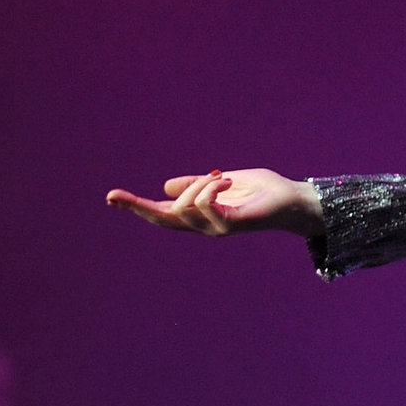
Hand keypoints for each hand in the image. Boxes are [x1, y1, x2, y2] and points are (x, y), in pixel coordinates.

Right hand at [106, 168, 322, 236]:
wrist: (295, 200)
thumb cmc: (265, 191)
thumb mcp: (224, 182)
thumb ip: (198, 184)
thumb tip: (167, 186)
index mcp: (200, 215)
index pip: (162, 213)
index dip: (136, 206)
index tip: (110, 196)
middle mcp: (203, 226)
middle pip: (161, 219)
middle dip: (136, 207)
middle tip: (113, 195)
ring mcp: (215, 228)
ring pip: (182, 207)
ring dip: (196, 184)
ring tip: (220, 177)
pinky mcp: (230, 225)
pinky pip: (205, 204)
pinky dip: (210, 187)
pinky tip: (227, 181)